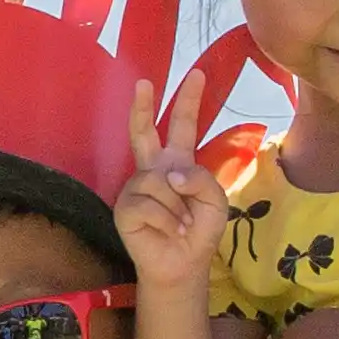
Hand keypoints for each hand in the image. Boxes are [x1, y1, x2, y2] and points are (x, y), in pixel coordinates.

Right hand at [114, 75, 230, 295]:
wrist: (181, 263)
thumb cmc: (198, 231)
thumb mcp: (215, 201)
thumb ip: (202, 179)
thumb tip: (169, 175)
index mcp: (177, 163)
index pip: (181, 126)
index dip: (188, 101)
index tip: (197, 74)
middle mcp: (152, 169)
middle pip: (144, 132)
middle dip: (143, 107)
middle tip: (143, 82)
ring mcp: (135, 186)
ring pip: (159, 183)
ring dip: (178, 209)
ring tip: (181, 225)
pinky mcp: (123, 206)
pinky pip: (147, 204)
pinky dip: (166, 221)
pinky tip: (169, 231)